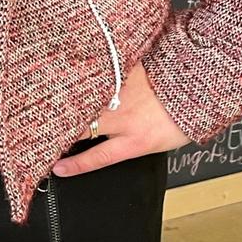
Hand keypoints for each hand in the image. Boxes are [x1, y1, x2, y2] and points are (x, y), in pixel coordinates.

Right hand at [50, 62, 189, 175]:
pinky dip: (84, 77)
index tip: (57, 168)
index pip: (97, 157)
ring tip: (49, 100)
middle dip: (62, 129)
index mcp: (134, 141)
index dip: (75, 165)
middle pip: (82, 127)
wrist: (199, 89)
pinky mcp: (122, 73)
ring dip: (68, 102)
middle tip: (42, 131)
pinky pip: (99, 76)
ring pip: (85, 101)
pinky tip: (72, 73)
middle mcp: (123, 120)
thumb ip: (130, 141)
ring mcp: (120, 95)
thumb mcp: (156, 141)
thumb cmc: (181, 119)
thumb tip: (106, 142)